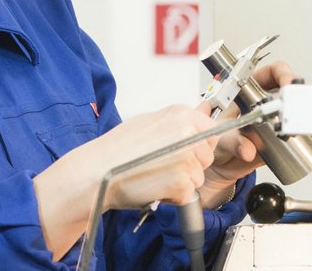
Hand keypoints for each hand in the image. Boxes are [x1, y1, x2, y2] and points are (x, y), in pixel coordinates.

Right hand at [32, 104, 217, 258]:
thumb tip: (197, 123)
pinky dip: (173, 196)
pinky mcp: (183, 183)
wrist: (98, 171)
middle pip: (207, 157)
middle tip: (161, 165)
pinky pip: (188, 195)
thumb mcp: (150, 121)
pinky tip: (153, 187)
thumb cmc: (118, 148)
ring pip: (198, 178)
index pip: (213, 132)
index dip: (199, 146)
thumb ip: (177, 123)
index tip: (184, 152)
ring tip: (154, 175)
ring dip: (181, 182)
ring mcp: (188, 159)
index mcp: (182, 114)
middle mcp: (189, 133)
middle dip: (190, 166)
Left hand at [198, 60, 297, 208]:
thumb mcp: (218, 135)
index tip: (289, 83)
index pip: (271, 72)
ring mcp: (275, 120)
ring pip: (298, 112)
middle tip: (299, 105)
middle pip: (290, 91)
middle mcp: (265, 103)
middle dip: (299, 96)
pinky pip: (300, 135)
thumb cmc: (214, 138)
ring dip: (307, 116)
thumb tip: (247, 148)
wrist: (218, 164)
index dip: (284, 74)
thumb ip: (230, 141)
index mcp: (248, 89)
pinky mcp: (282, 140)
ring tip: (307, 124)